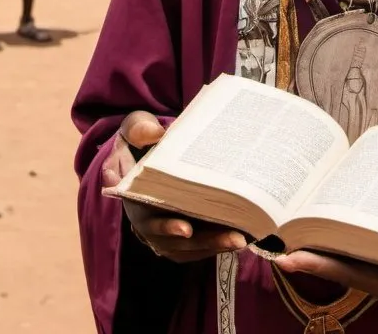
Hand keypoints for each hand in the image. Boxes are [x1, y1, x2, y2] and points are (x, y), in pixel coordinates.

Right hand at [102, 111, 246, 262]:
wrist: (146, 151)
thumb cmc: (141, 140)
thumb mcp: (135, 128)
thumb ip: (140, 128)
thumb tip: (156, 133)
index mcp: (135, 199)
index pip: (149, 219)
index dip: (167, 227)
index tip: (187, 228)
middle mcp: (147, 223)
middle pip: (175, 241)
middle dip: (205, 240)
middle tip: (234, 238)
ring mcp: (163, 233)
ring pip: (188, 249)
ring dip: (215, 246)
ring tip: (242, 239)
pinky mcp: (179, 236)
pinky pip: (196, 248)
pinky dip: (216, 245)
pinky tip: (240, 236)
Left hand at [276, 236, 377, 315]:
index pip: (366, 275)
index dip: (329, 266)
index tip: (295, 256)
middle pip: (353, 277)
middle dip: (318, 262)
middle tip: (281, 248)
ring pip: (356, 276)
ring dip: (327, 259)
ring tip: (293, 240)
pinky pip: (366, 275)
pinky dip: (346, 260)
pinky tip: (326, 241)